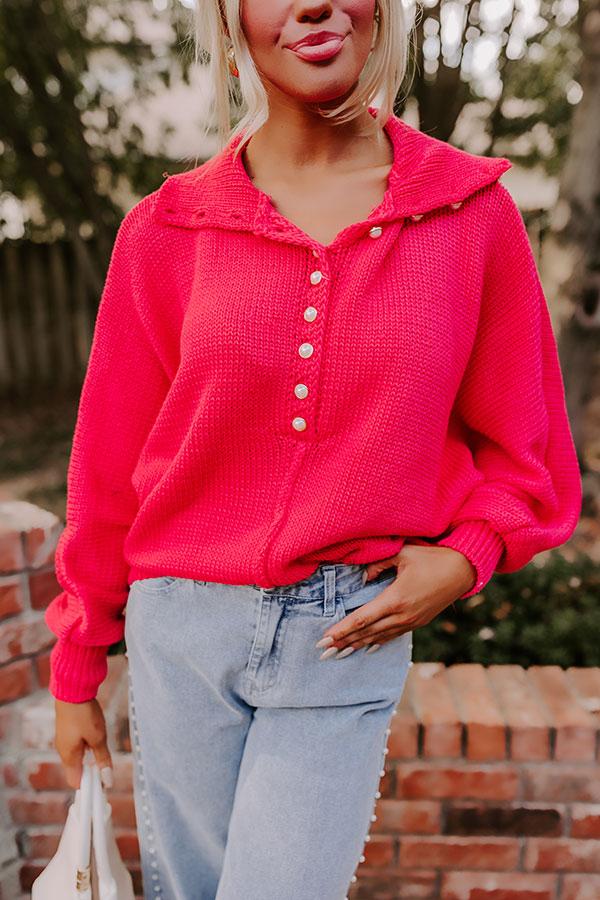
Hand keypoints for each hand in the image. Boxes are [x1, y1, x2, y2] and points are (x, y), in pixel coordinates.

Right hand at [54, 697, 113, 789]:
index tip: (104, 782)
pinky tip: (95, 734)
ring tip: (101, 743)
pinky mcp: (67, 730)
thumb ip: (102, 759)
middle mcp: (63, 751)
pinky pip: (77, 745)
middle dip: (92, 770)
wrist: (72, 690)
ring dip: (91, 755)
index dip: (90, 785)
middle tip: (106, 761)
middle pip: (77, 770)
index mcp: (68, 757)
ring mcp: (64, 740)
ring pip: (78, 756)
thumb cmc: (83, 714)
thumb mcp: (98, 738)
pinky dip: (87, 745)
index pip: (76, 782)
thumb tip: (107, 780)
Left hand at [318, 544, 475, 653]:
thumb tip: (362, 577)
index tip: (324, 639)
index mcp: (395, 598)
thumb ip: (378, 563)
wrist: (463, 571)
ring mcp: (411, 621)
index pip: (361, 619)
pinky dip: (377, 641)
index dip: (341, 629)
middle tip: (323, 652)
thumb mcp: (403, 553)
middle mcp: (402, 615)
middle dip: (343, 643)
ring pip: (379, 637)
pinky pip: (393, 635)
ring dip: (357, 645)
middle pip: (366, 633)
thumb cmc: (432, 558)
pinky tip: (366, 648)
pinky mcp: (418, 622)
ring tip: (339, 653)